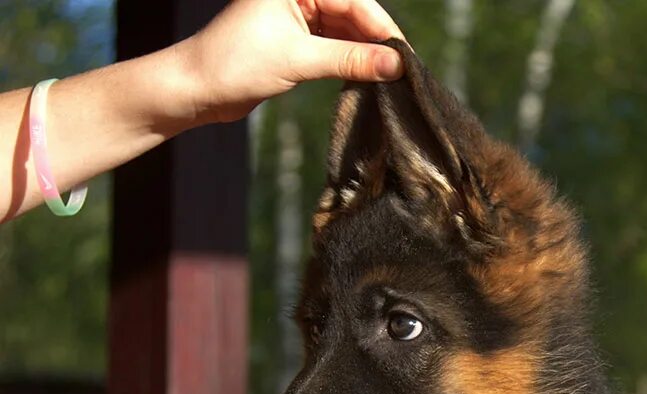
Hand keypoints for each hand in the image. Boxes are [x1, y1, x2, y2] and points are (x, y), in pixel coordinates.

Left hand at [180, 0, 404, 123]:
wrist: (196, 89)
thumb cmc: (235, 63)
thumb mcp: (299, 59)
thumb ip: (350, 60)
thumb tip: (395, 66)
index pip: (353, 1)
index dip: (382, 29)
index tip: (406, 58)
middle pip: (352, 14)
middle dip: (377, 42)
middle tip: (404, 72)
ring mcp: (296, 17)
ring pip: (345, 32)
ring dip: (365, 55)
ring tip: (389, 79)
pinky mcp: (295, 41)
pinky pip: (334, 47)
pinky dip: (350, 63)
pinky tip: (367, 78)